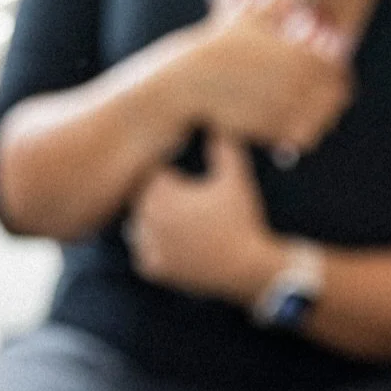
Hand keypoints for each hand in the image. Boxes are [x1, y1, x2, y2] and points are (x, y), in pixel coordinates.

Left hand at [127, 133, 283, 305]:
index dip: (172, 176)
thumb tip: (218, 122)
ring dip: (156, 224)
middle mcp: (146, 219)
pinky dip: (157, 250)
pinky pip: (144, 253)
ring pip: (141, 226)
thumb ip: (223, 146)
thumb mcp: (236, 178)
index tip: (191, 184)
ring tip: (186, 226)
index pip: (153, 175)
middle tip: (193, 207)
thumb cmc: (242, 219)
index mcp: (160, 193)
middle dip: (165, 200)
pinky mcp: (152, 268)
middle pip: (144, 200)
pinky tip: (179, 247)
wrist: (249, 267)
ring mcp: (147, 245)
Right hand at [167, 0, 351, 157]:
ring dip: (322, 114)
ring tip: (311, 107)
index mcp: (298, 55)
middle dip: (333, 92)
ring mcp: (285, 109)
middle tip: (324, 91)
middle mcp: (296, 84)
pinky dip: (304, 132)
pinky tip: (294, 122)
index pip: (339, 68)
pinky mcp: (272, 130)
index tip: (329, 67)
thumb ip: (278, 0)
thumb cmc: (220, 43)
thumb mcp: (249, 15)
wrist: (192, 79)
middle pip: (338, 97)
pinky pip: (304, 138)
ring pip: (324, 120)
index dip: (338, 69)